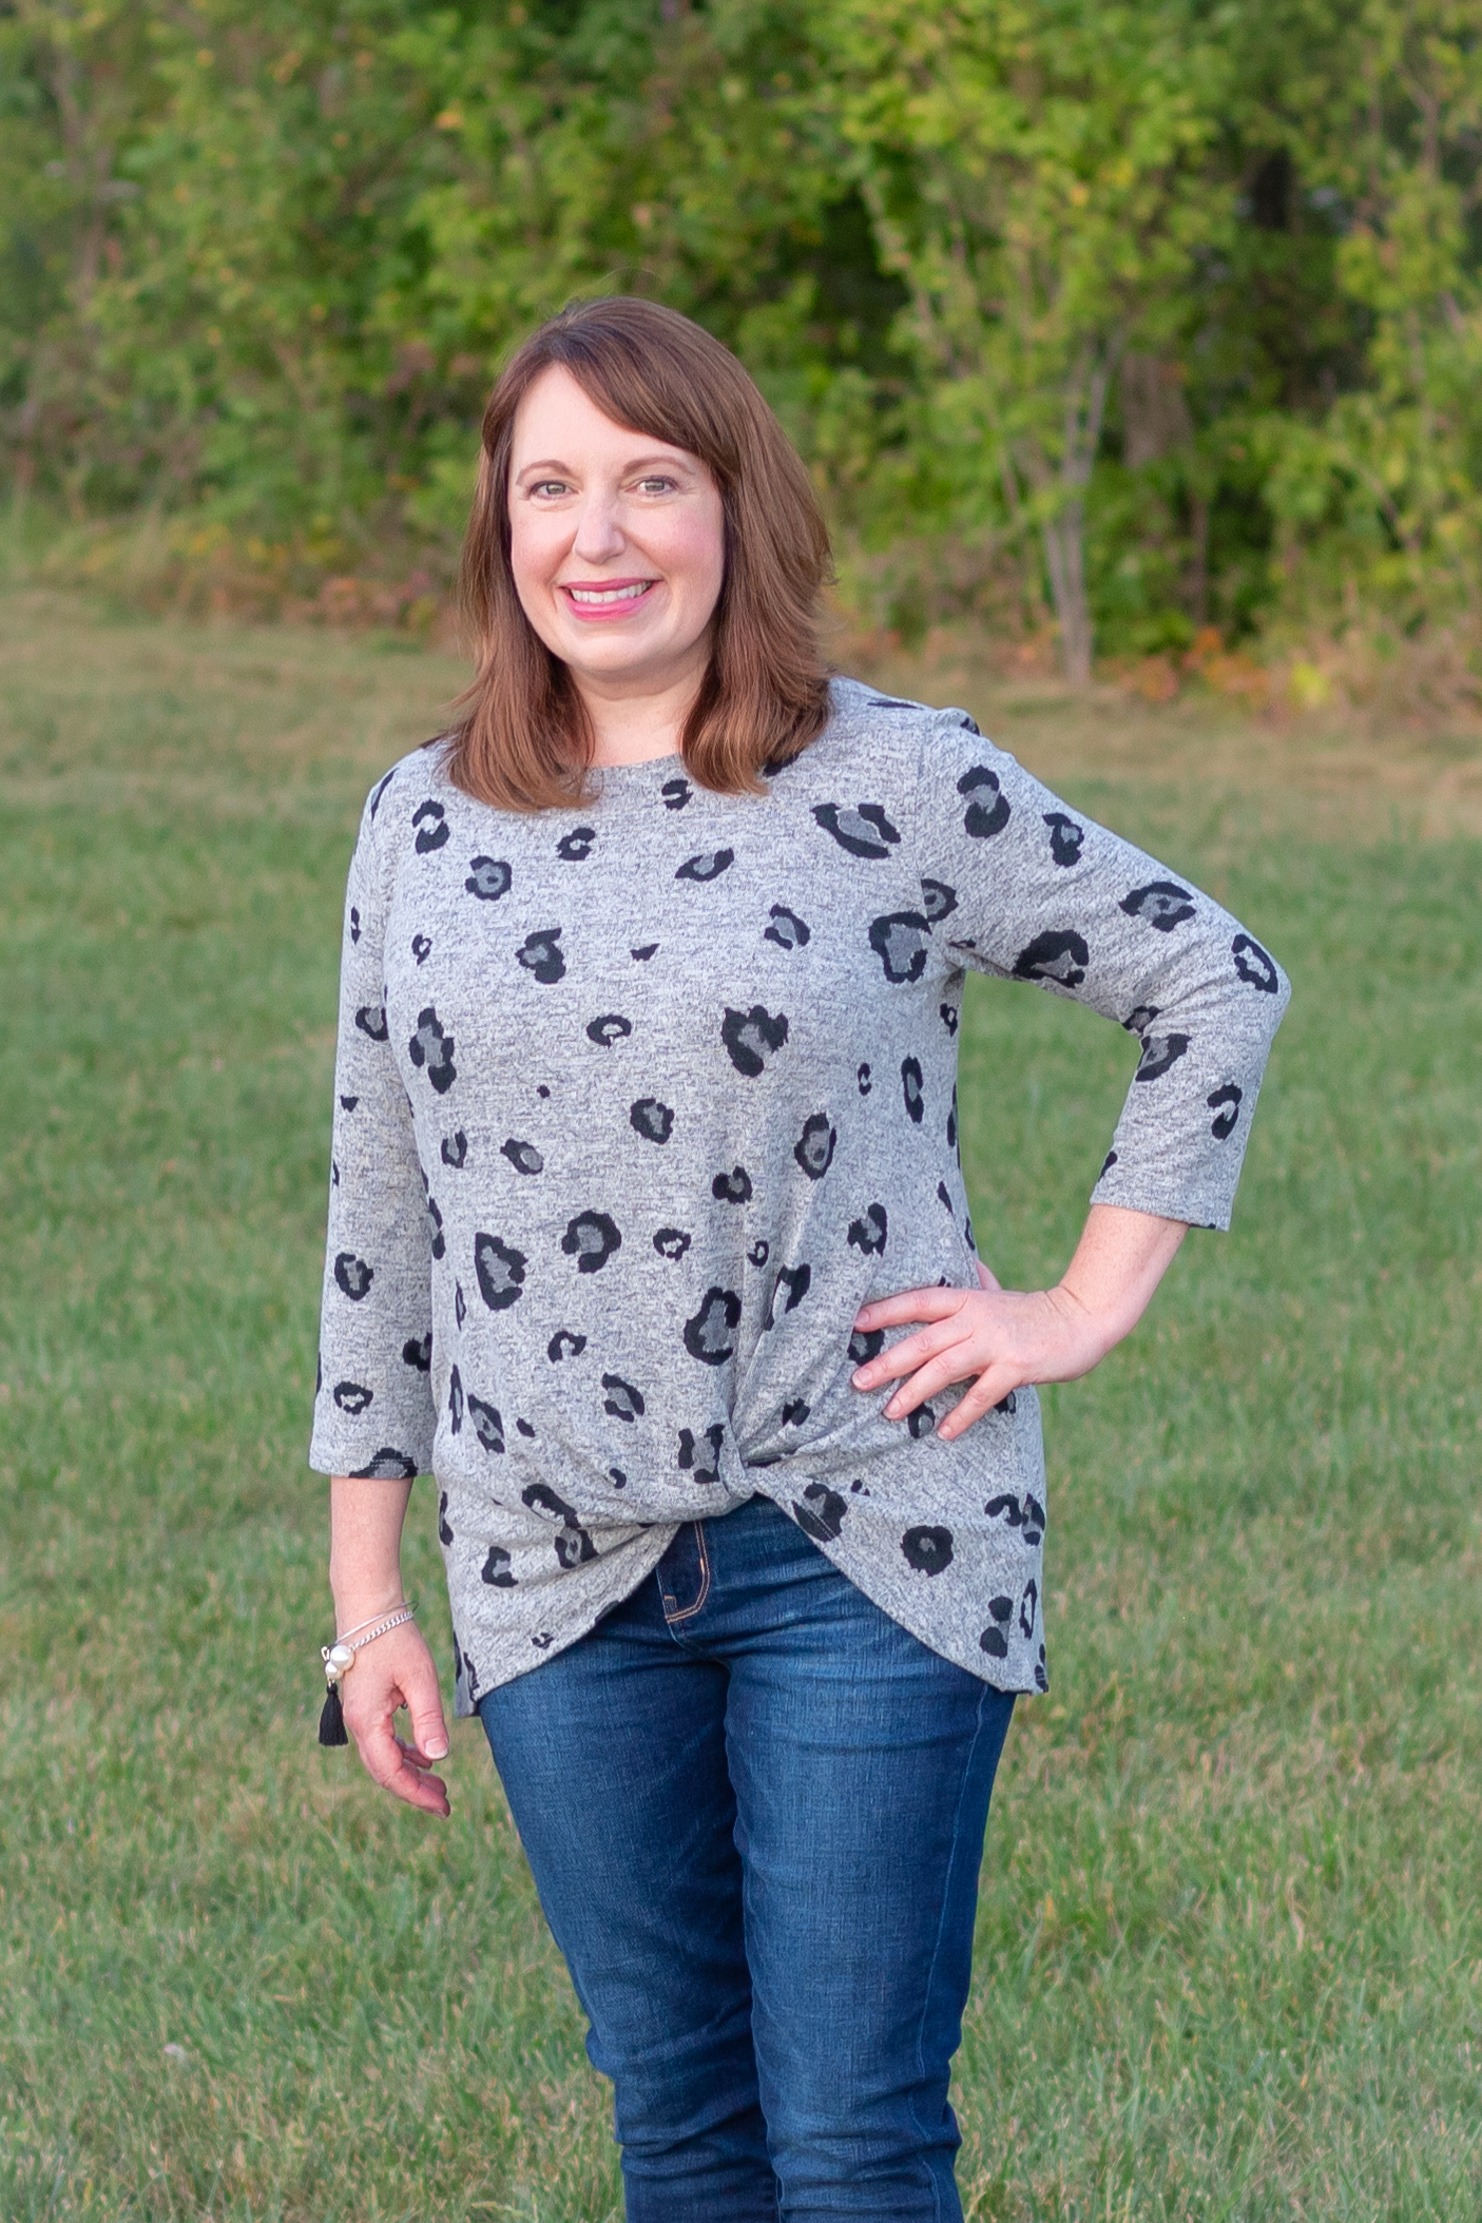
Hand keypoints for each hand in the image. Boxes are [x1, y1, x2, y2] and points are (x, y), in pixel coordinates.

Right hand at [338, 1620, 451, 1816]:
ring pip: (383, 1757)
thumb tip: (439, 1757)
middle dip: (414, 1790)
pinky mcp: (365, 1706)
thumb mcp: (419, 1677)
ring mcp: (358, 1716)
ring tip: (439, 1785)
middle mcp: (357, 1725)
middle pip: (385, 1771)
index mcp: (367, 1722)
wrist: (368, 1609)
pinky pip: (383, 1741)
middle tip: (446, 1804)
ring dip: (410, 1773)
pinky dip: (403, 1753)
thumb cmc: (394, 1639)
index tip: (443, 1807)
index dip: (416, 1794)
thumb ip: (428, 1718)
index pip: (391, 1772)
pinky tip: (423, 1757)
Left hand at [851, 1257, 1114, 1442]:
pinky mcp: (1016, 1367)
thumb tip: (967, 1265)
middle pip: (923, 1340)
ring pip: (945, 1367)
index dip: (886, 1310)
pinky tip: (944, 1431)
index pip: (919, 1301)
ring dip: (914, 1391)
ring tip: (890, 1412)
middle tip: (858, 1380)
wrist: (1082, 1319)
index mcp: (968, 1299)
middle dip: (888, 1362)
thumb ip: (979, 1282)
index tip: (855, 1323)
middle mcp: (977, 1318)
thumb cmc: (1035, 1311)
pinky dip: (962, 1414)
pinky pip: (982, 1394)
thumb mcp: (1000, 1293)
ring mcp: (996, 1343)